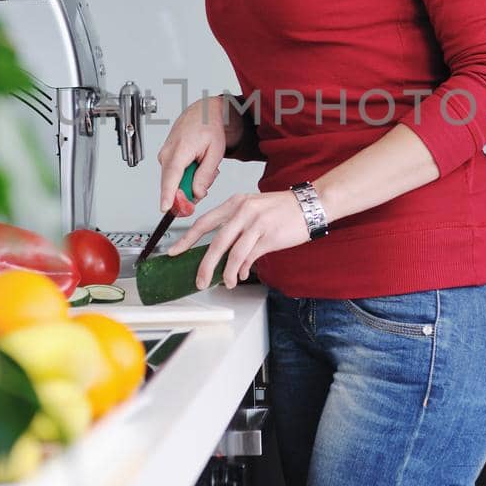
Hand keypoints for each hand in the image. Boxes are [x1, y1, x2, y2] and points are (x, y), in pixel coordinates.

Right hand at [157, 95, 227, 212]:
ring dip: (190, 181)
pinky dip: (186, 176)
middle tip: (205, 183)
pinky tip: (195, 165)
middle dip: (190, 191)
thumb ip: (205, 176)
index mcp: (180, 150)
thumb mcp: (215, 153)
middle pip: (173, 185)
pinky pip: (174, 177)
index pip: (171, 176)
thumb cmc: (209, 128)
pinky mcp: (165, 159)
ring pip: (175, 182)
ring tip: (202, 166)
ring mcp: (164, 156)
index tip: (165, 208)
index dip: (167, 195)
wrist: (202, 113)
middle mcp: (167, 154)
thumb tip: (197, 194)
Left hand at [166, 190, 311, 288]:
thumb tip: (223, 254)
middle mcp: (243, 211)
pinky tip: (241, 275)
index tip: (175, 251)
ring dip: (226, 272)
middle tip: (199, 280)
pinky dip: (243, 270)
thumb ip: (237, 228)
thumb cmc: (282, 209)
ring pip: (233, 253)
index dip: (187, 238)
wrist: (310, 204)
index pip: (204, 222)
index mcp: (235, 203)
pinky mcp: (269, 236)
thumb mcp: (254, 210)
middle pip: (216, 241)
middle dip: (204, 265)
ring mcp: (256, 223)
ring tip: (226, 283)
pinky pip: (250, 257)